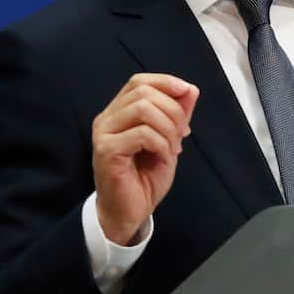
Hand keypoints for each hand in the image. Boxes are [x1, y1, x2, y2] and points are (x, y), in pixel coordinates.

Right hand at [91, 73, 198, 244]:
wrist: (129, 212)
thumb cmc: (145, 178)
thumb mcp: (169, 140)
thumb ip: (177, 114)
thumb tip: (190, 89)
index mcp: (118, 113)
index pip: (139, 82)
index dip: (165, 81)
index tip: (186, 92)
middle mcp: (106, 119)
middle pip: (144, 93)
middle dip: (173, 110)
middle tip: (183, 133)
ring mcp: (103, 134)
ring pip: (143, 109)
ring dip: (168, 127)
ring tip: (174, 147)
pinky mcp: (106, 150)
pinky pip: (142, 133)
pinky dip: (161, 143)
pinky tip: (163, 156)